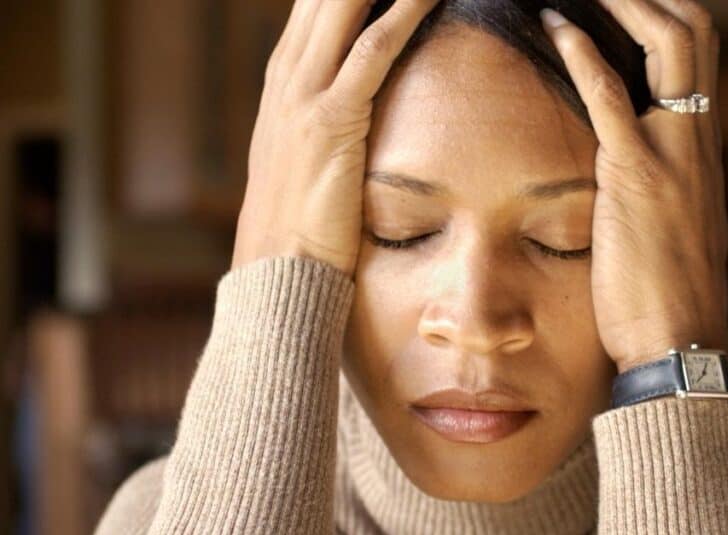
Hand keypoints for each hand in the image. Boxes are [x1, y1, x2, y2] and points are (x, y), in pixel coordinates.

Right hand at [232, 0, 440, 274]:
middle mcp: (289, 72)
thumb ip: (326, 114)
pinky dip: (402, 13)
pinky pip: (372, 50)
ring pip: (346, 4)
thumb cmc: (301, 218)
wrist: (278, 267)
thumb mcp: (308, 153)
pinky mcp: (331, 120)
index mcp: (286, 76)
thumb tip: (357, 97)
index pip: (317, 1)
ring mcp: (305, 93)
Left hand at [540, 1, 727, 373]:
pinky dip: (583, 53)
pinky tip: (555, 25)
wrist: (679, 341)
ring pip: (667, 46)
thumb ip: (670, 185)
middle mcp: (697, 140)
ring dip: (625, 4)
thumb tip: (646, 166)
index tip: (627, 3)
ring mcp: (673, 154)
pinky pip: (611, 97)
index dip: (665, 17)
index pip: (698, 57)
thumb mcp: (681, 226)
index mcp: (703, 148)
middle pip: (694, 34)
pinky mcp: (636, 177)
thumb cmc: (671, 294)